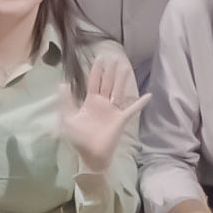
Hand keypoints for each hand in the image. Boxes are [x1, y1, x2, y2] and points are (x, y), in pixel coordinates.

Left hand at [60, 50, 146, 171]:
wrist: (90, 155)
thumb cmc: (79, 138)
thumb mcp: (68, 118)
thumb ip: (66, 101)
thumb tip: (63, 83)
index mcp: (90, 102)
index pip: (94, 82)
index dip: (96, 70)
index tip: (100, 58)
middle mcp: (103, 104)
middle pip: (107, 83)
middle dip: (110, 71)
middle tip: (114, 57)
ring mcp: (113, 111)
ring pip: (118, 91)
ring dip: (122, 80)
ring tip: (126, 68)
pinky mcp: (121, 119)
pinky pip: (132, 109)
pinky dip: (140, 103)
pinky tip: (149, 95)